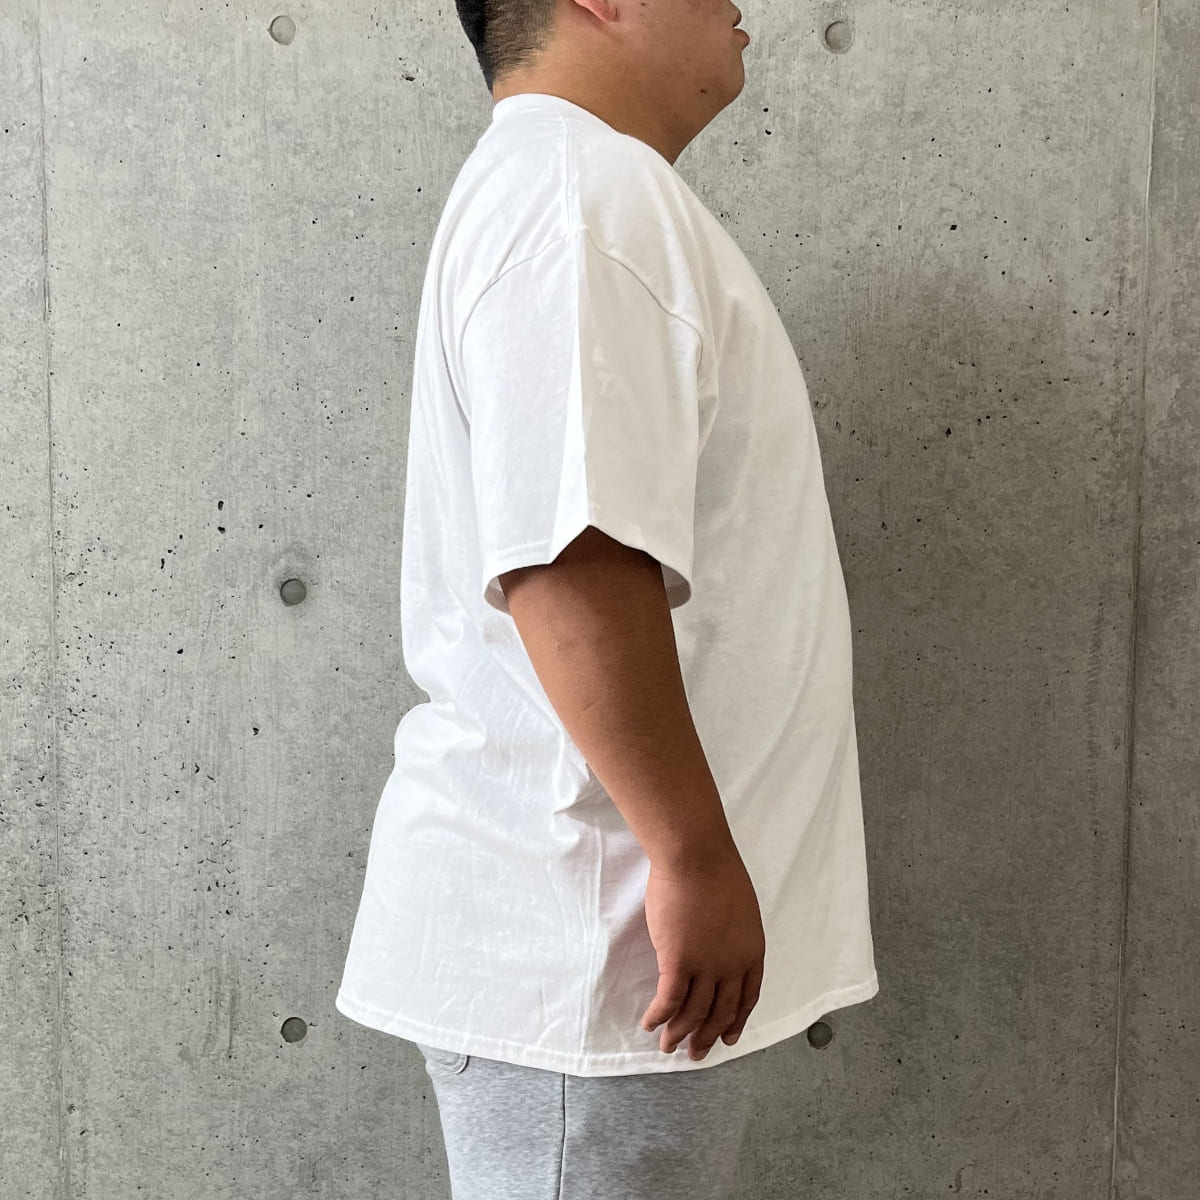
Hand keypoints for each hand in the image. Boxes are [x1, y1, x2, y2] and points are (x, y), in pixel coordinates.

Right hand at [640, 848, 764, 1059]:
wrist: (697, 857)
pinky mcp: (676, 962)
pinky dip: (658, 1017)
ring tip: (667, 1045)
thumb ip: (732, 934)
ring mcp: (705, 966)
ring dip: (679, 1033)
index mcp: (751, 951)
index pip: (747, 998)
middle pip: (720, 1012)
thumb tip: (719, 945)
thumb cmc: (716, 870)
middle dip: (706, 1037)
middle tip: (696, 1053)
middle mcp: (731, 966)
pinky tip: (650, 1024)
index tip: (728, 1038)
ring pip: (692, 1013)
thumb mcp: (740, 907)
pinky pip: (667, 1001)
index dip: (736, 1021)